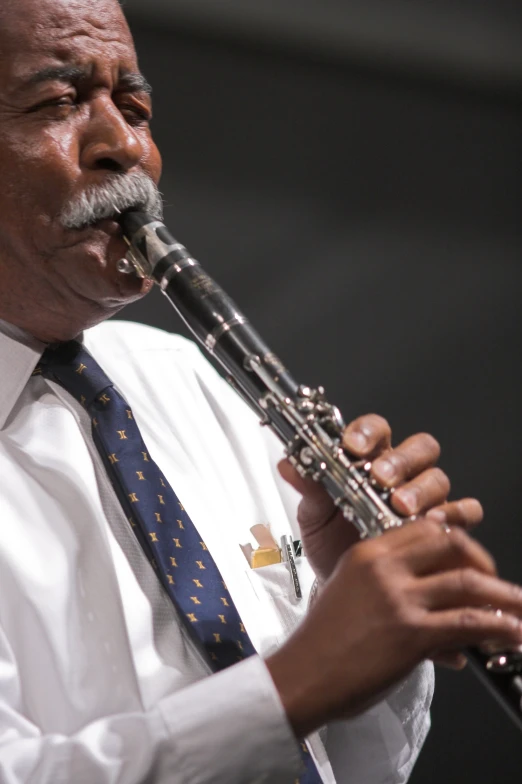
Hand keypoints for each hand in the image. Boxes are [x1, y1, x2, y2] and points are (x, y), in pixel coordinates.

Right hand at [266, 520, 521, 737]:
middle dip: (484, 559)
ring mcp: (398, 598)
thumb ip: (390, 588)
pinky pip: (468, 622)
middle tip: (498, 583)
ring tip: (521, 608)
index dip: (457, 540)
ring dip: (505, 595)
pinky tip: (514, 633)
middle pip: (450, 542)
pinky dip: (499, 626)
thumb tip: (437, 609)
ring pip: (468, 581)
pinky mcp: (410, 632)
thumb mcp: (350, 594)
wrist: (301, 675)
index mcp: (368, 553)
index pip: (425, 527)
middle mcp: (384, 568)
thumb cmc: (322, 642)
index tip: (472, 558)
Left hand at [279, 413, 482, 582]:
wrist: (343, 584)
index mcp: (369, 459)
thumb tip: (289, 464)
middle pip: (418, 448)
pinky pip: (464, 512)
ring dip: (421, 490)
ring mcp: (426, 499)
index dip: (367, 432)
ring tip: (401, 507)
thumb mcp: (314, 515)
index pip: (376, 430)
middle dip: (400, 461)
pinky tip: (434, 524)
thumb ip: (309, 487)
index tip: (352, 446)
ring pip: (438, 478)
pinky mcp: (444, 528)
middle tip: (380, 478)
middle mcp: (403, 474)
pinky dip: (455, 515)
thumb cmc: (330, 543)